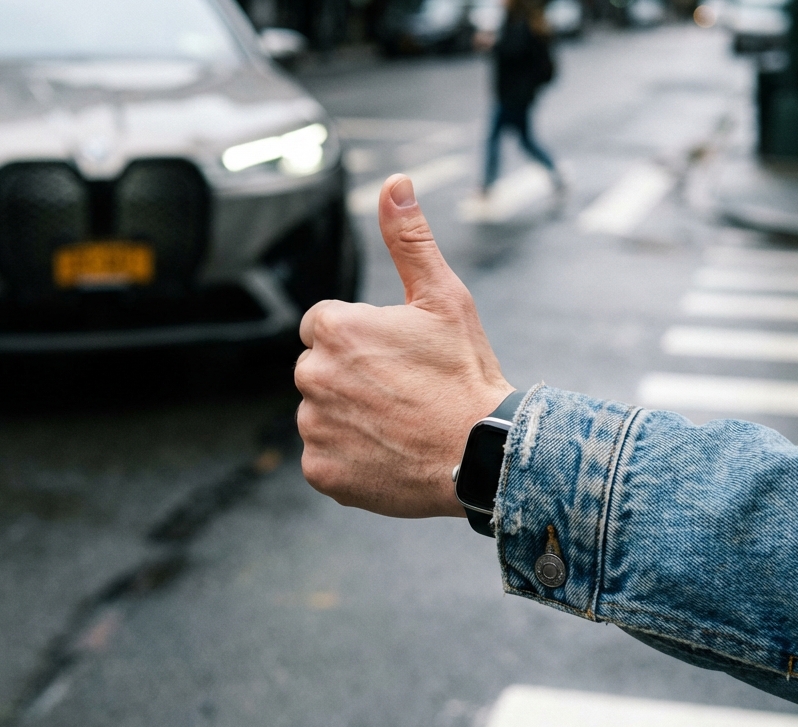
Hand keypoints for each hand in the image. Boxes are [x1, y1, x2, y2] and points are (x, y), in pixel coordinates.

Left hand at [295, 174, 514, 517]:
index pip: (325, 326)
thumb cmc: (466, 373)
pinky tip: (389, 454)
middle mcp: (312, 376)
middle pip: (320, 370)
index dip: (364, 340)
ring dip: (351, 418)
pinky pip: (325, 458)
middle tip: (405, 393)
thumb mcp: (444, 298)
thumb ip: (409, 239)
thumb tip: (394, 183)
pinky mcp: (321, 471)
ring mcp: (314, 428)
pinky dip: (350, 458)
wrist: (484, 454)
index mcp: (335, 328)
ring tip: (400, 425)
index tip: (399, 358)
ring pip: (322, 414)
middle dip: (353, 378)